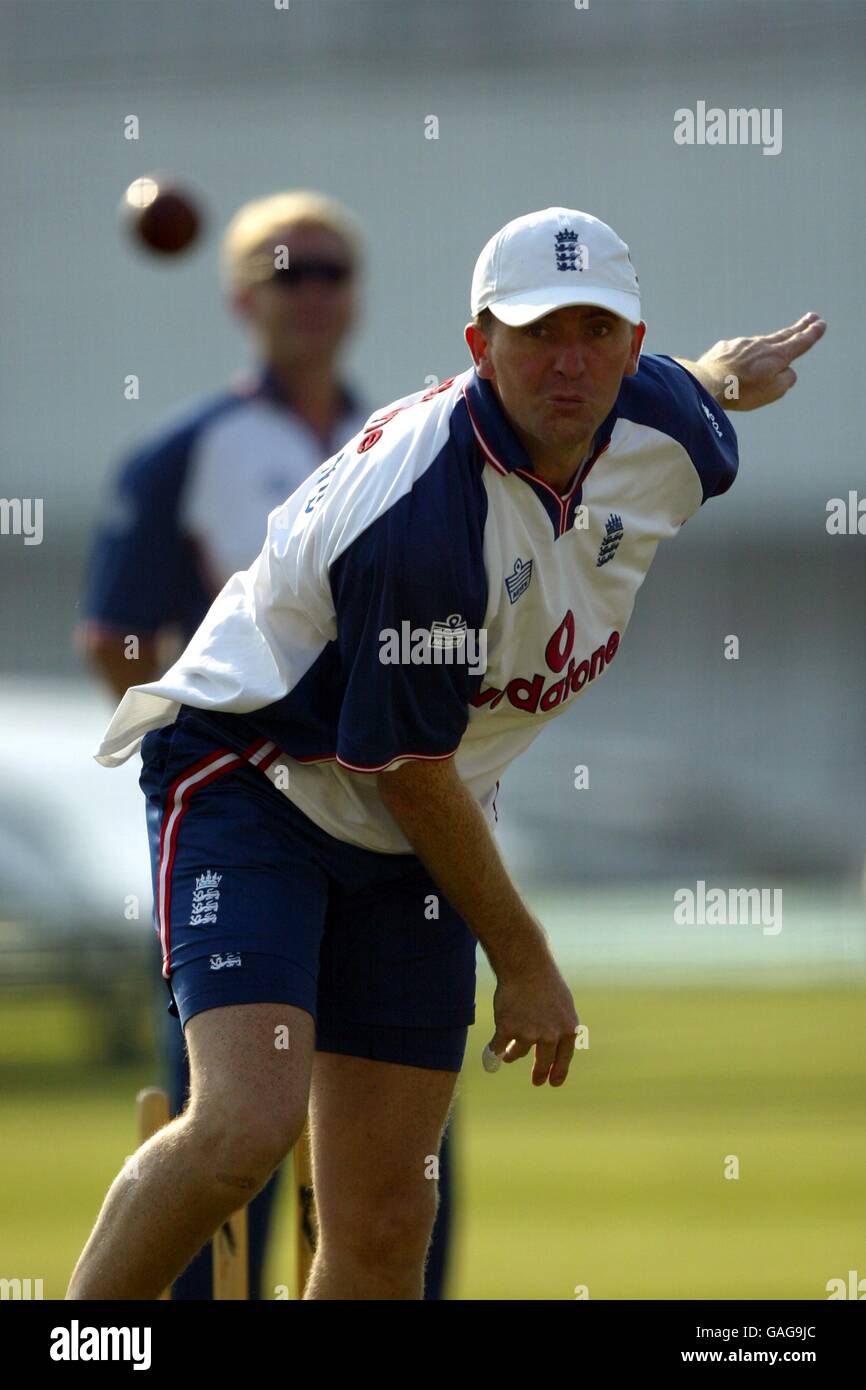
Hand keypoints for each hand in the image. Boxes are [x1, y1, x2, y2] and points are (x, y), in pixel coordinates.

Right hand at [488, 959, 578, 1086]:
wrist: (526, 966)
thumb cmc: (545, 982)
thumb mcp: (563, 1005)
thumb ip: (560, 1027)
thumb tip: (555, 1047)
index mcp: (568, 1029)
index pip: (564, 1059)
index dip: (558, 1073)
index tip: (552, 1083)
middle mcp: (550, 1036)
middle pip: (543, 1062)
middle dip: (539, 1073)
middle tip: (536, 1081)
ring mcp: (528, 1034)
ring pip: (518, 1053)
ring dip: (513, 1053)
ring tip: (510, 1049)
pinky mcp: (507, 1030)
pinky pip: (498, 1047)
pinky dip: (495, 1050)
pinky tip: (493, 1052)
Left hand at [696, 311, 825, 410]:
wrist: (707, 383)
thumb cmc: (742, 391)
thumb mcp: (773, 391)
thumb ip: (786, 380)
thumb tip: (787, 371)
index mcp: (777, 355)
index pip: (800, 342)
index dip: (812, 333)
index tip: (820, 324)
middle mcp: (761, 344)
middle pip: (784, 335)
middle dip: (800, 327)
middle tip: (811, 318)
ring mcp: (742, 344)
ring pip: (760, 342)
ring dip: (770, 343)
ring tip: (775, 345)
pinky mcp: (725, 348)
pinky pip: (739, 350)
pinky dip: (743, 355)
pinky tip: (738, 364)